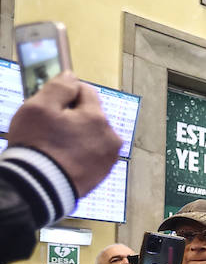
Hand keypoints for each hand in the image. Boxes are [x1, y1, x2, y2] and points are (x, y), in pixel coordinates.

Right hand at [6, 73, 120, 195]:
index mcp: (97, 117)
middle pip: (90, 114)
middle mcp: (110, 136)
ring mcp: (109, 156)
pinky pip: (92, 153)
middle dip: (72, 116)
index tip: (51, 103)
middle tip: (50, 128)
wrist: (40, 187)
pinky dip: (80, 152)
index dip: (66, 93)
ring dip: (77, 134)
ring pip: (92, 134)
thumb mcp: (39, 107)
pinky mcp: (104, 173)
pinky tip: (63, 158)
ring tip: (55, 146)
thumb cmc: (37, 146)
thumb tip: (71, 76)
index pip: (86, 90)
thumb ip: (58, 87)